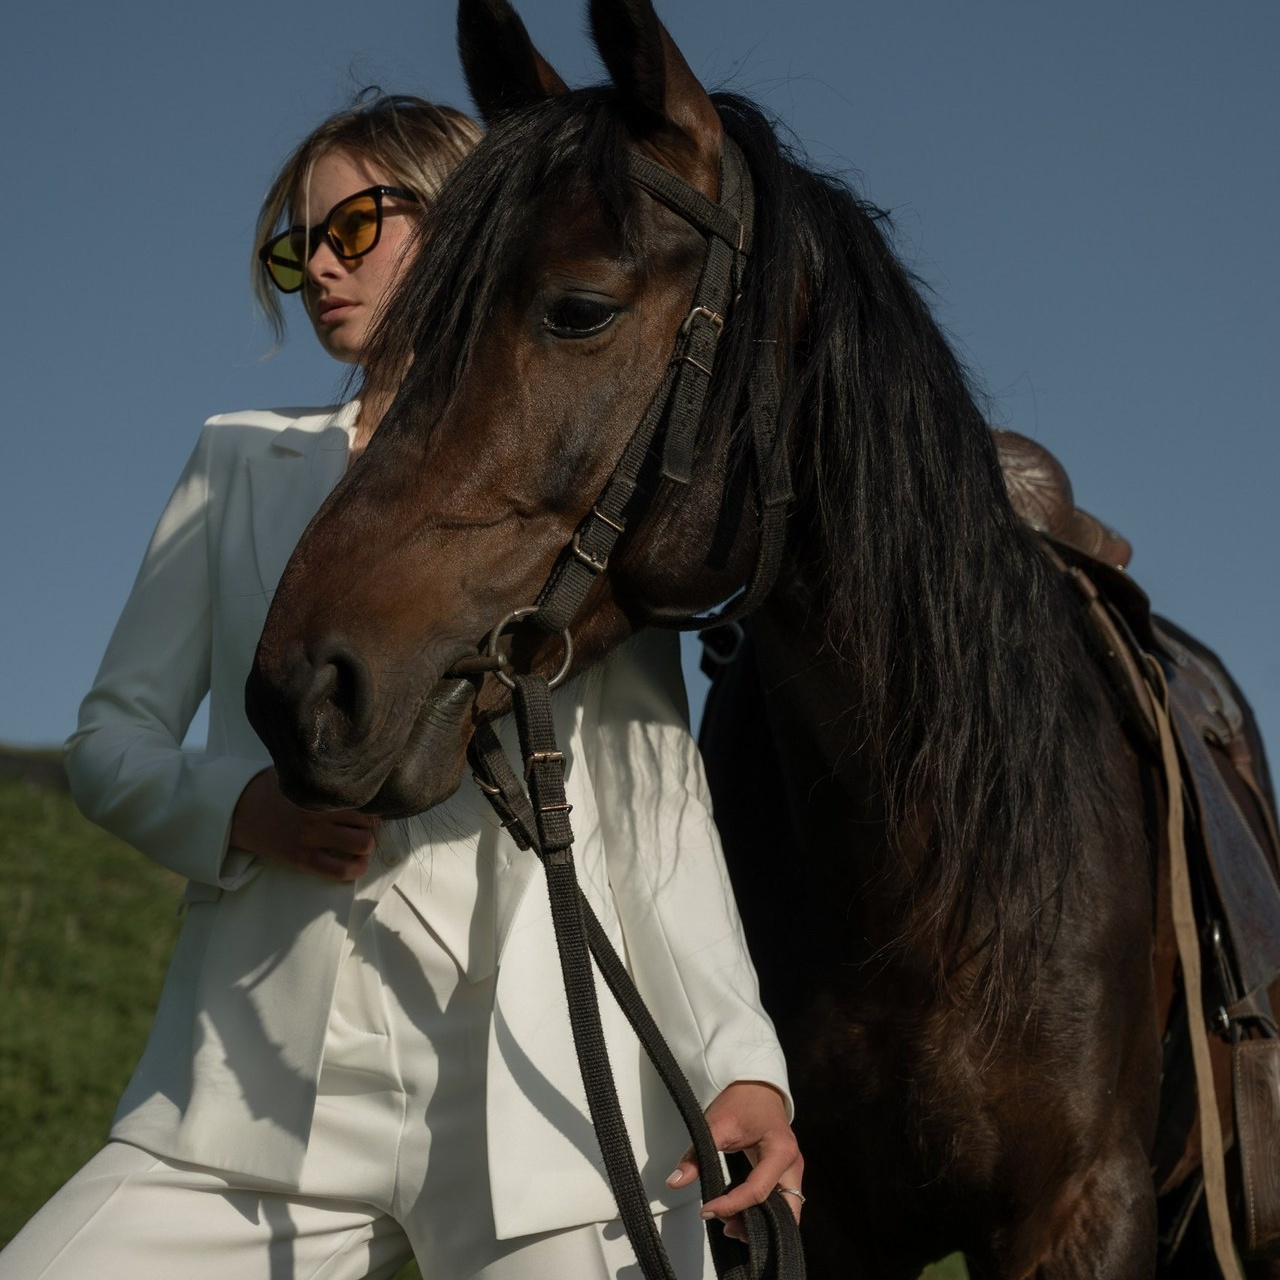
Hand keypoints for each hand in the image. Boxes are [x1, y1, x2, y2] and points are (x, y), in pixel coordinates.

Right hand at [230, 767, 378, 881]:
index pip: (363, 799)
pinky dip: (356, 869)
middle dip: (372, 825)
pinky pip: (339, 871)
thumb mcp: (295, 773)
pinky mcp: (303, 860)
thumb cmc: (268, 788)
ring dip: (366, 845)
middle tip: (366, 824)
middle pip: (367, 823)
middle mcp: (319, 817)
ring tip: (361, 842)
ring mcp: (311, 840)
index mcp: (318, 793)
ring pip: (361, 846)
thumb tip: (351, 765)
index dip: (374, 803)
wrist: (237, 813)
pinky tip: (358, 863)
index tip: (374, 804)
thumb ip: (321, 773)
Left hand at [666, 1080, 802, 1241]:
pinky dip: (762, 1213)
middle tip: (727, 1226)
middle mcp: (792, 1164)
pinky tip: (741, 1216)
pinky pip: (780, 1203)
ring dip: (761, 1223)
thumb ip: (696, 1154)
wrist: (755, 1086)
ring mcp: (792, 1171)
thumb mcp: (716, 1123)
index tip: (707, 1210)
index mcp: (780, 1150)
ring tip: (729, 1223)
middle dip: (758, 1225)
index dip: (731, 1205)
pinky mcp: (785, 1174)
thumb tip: (675, 1182)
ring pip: (786, 1212)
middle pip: (785, 1211)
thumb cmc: (740, 1101)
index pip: (758, 1190)